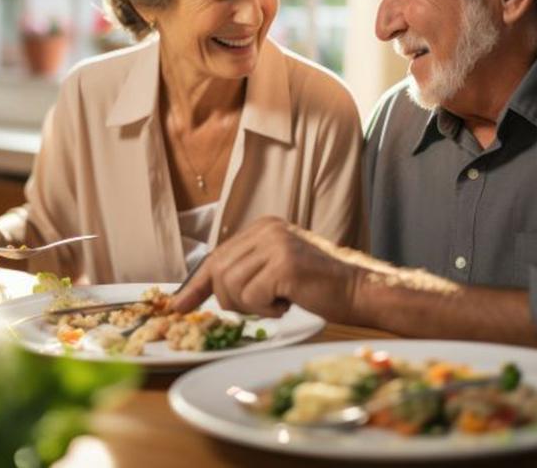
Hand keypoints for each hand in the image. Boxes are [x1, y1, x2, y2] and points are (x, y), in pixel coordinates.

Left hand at [171, 216, 359, 321]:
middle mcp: (267, 228)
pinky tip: (288, 301)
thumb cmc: (318, 286)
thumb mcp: (275, 268)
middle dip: (231, 300)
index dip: (196, 285)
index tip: (178, 306)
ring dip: (252, 306)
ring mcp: (276, 243)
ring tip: (278, 301)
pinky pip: (252, 296)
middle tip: (261, 305)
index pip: (217, 256)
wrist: (358, 290)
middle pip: (220, 272)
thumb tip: (204, 290)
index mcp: (263, 226)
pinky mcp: (284, 263)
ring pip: (232, 285)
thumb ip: (246, 270)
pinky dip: (266, 309)